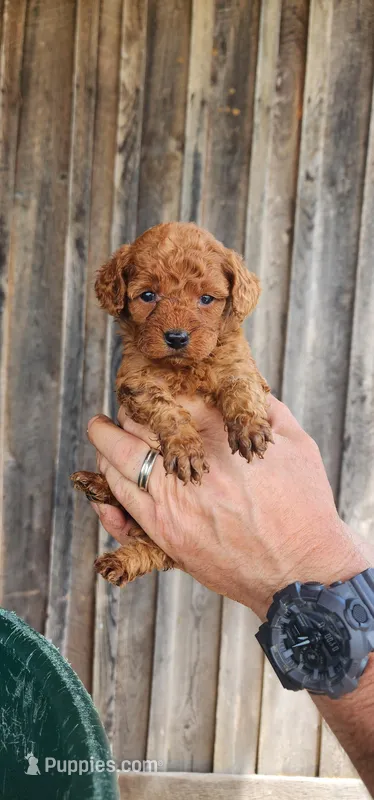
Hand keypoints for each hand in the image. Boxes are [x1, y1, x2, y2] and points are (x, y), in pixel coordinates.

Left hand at [87, 396, 367, 618]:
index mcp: (217, 429)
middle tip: (126, 408)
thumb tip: (244, 389)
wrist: (300, 572)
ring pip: (115, 459)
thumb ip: (263, 409)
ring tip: (104, 435)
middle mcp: (186, 459)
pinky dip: (107, 482)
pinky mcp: (162, 531)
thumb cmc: (303, 507)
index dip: (156, 386)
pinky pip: (118, 502)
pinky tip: (108, 474)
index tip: (155, 385)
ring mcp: (169, 497)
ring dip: (106, 443)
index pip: (166, 394)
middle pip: (133, 422)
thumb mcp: (295, 442)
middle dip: (126, 412)